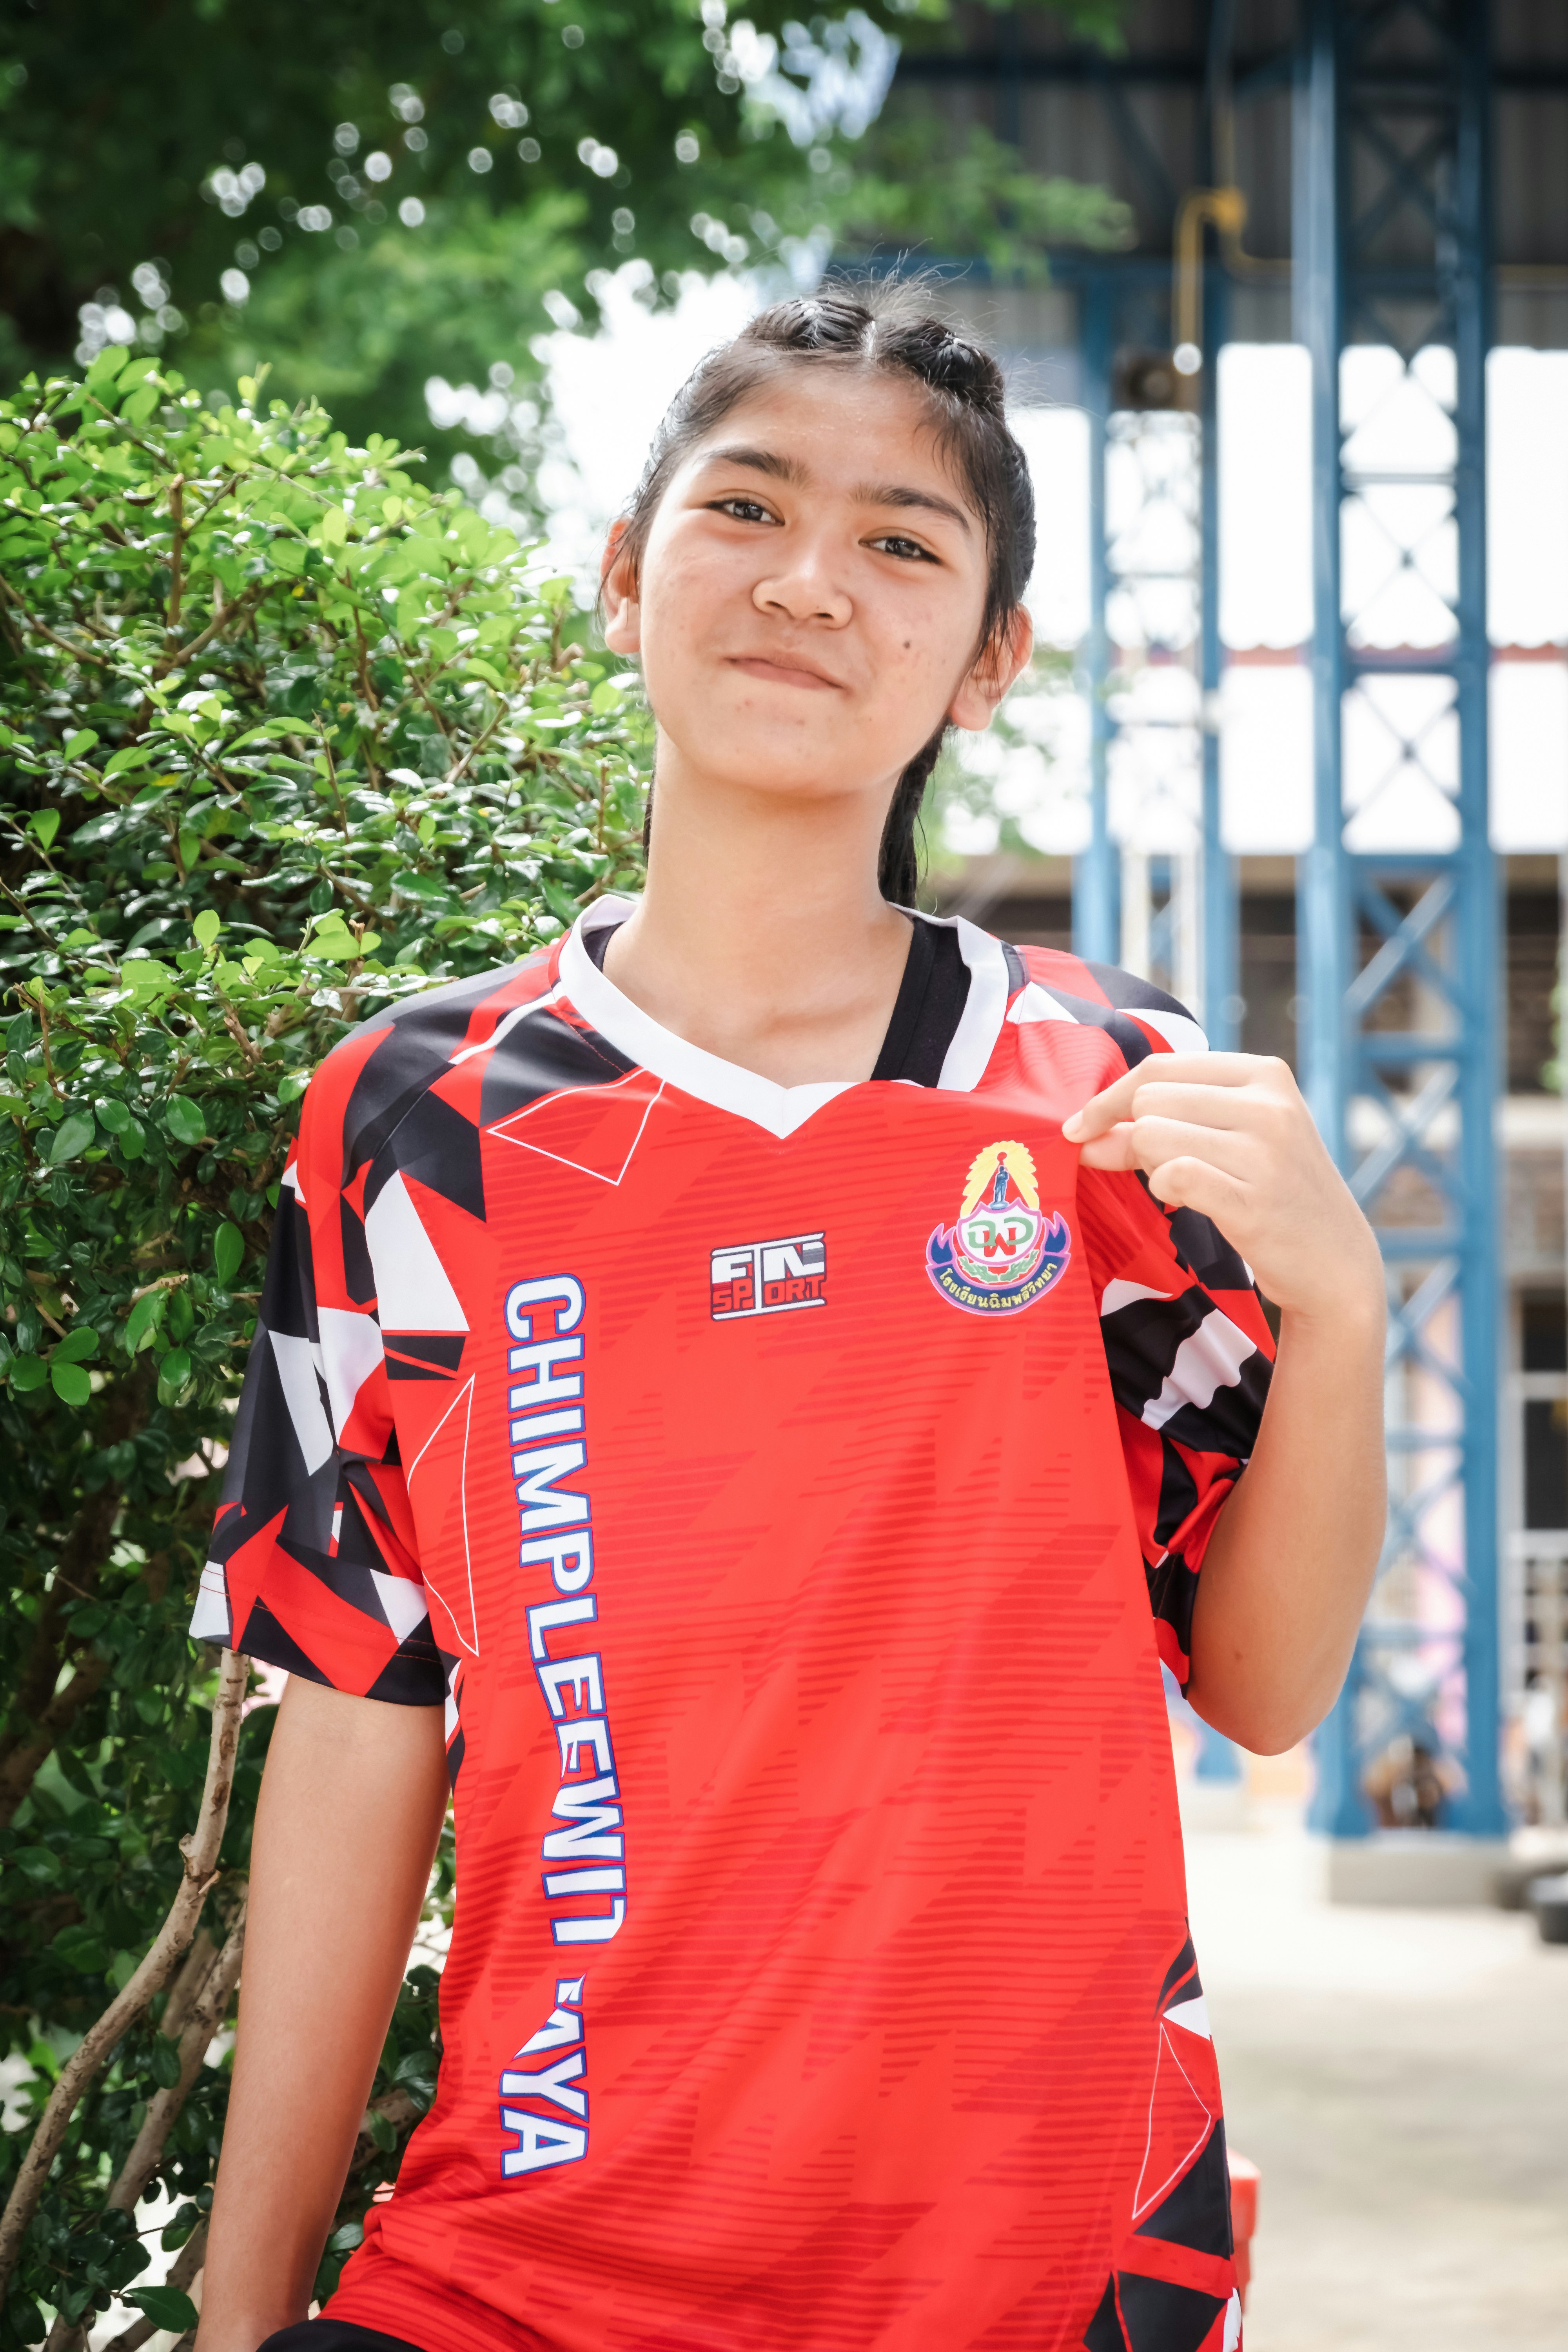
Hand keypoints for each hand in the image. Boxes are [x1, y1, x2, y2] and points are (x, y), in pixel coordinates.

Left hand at [1062, 1052, 1381, 1324]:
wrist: (1334, 1263)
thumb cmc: (1273, 1192)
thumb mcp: (1232, 1139)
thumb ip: (1162, 1122)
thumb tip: (1080, 1131)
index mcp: (1264, 1074)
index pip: (1158, 1066)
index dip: (1109, 1098)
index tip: (1083, 1126)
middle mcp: (1269, 1105)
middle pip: (1149, 1100)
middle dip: (1136, 1136)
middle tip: (1160, 1167)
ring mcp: (1264, 1152)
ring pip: (1153, 1136)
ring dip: (1151, 1166)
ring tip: (1188, 1184)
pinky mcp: (1253, 1201)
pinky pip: (1173, 1177)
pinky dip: (1165, 1189)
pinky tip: (1189, 1201)